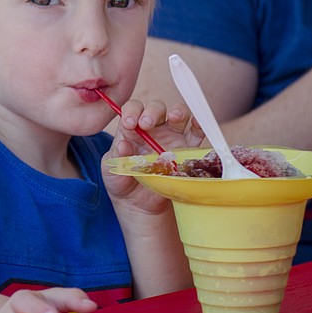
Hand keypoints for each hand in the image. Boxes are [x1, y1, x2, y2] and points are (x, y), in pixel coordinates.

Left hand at [102, 99, 203, 213]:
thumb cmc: (122, 182)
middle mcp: (154, 129)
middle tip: (145, 124)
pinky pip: (197, 135)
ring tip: (174, 117)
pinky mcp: (187, 152)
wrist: (138, 205)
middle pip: (157, 108)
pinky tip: (196, 124)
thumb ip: (116, 156)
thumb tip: (123, 145)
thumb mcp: (111, 170)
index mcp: (133, 129)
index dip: (132, 111)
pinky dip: (200, 126)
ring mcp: (172, 138)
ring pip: (180, 115)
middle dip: (152, 112)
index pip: (133, 109)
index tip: (129, 123)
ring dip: (178, 112)